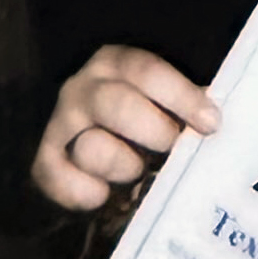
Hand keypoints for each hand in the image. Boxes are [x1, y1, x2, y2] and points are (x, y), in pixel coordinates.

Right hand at [31, 44, 219, 211]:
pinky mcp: (45, 159)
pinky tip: (103, 195)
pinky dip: (80, 191)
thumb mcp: (167, 97)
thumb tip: (212, 123)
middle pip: (117, 106)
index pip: (148, 71)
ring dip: (123, 165)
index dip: (182, 98)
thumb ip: (186, 104)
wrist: (98, 126)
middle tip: (173, 148)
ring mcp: (61, 124)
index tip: (210, 123)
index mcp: (118, 63)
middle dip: (155, 132)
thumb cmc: (148, 109)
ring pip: (90, 147)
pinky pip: (54, 177)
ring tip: (137, 170)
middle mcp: (82, 88)